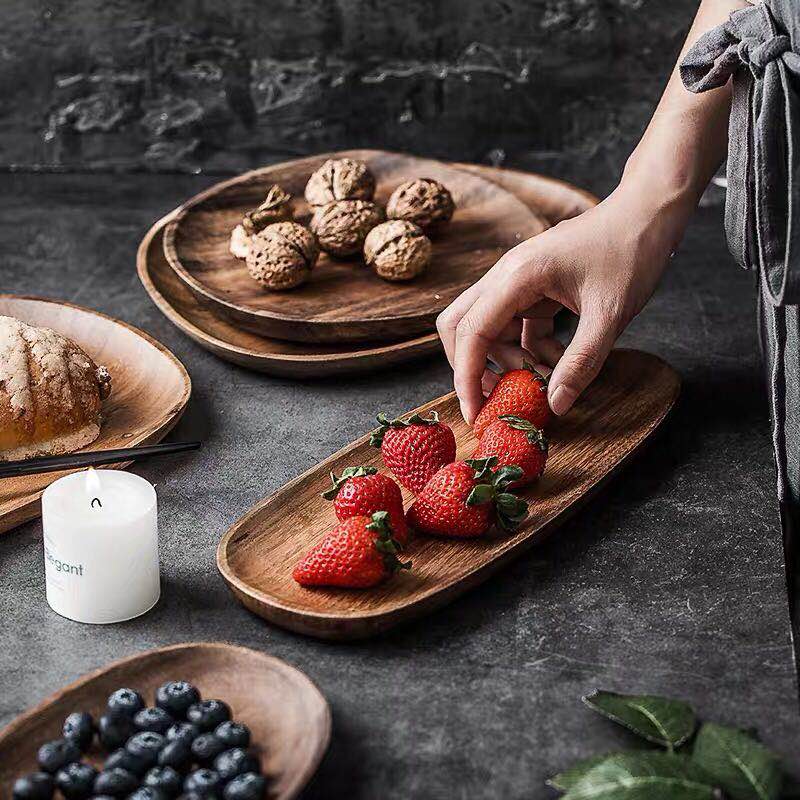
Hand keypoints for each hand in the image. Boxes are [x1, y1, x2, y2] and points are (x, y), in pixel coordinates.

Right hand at [437, 182, 689, 422]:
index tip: (475, 413)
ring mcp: (518, 281)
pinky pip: (515, 326)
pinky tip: (557, 361)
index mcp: (517, 276)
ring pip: (489, 329)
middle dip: (472, 367)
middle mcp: (506, 276)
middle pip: (462, 326)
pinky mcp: (533, 288)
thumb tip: (555, 405)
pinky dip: (528, 349)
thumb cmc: (631, 252)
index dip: (467, 377)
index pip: (471, 332)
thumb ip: (582, 363)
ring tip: (542, 380)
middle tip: (496, 398)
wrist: (648, 213)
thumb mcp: (610, 314)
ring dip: (507, 360)